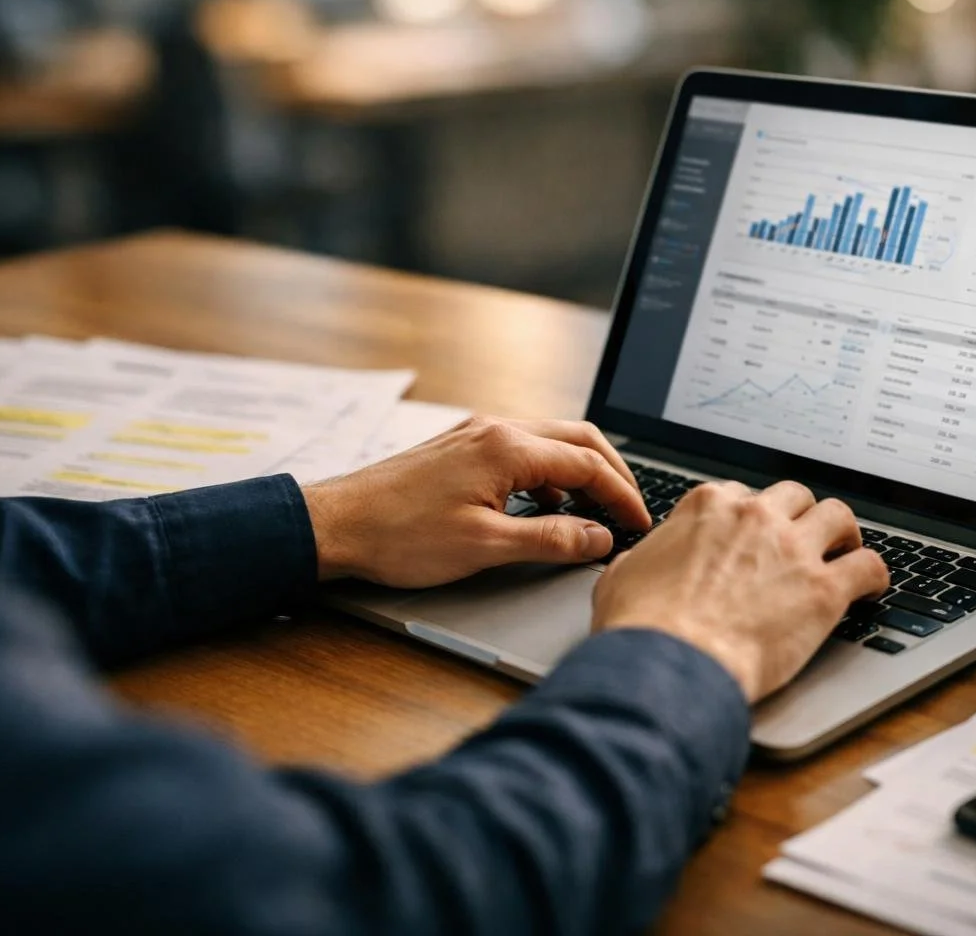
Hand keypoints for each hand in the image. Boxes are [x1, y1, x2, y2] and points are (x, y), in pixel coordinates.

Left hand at [302, 416, 650, 587]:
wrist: (336, 524)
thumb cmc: (400, 536)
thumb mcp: (485, 546)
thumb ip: (551, 539)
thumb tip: (599, 538)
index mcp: (507, 447)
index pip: (588, 463)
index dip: (622, 495)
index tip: (639, 524)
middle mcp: (496, 428)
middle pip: (578, 439)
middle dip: (612, 474)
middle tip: (630, 510)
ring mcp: (477, 434)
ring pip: (551, 441)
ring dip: (580, 472)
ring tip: (594, 513)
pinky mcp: (462, 447)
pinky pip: (523, 450)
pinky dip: (548, 475)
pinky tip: (544, 508)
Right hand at [591, 481, 888, 702]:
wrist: (670, 663)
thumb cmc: (641, 627)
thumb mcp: (620, 577)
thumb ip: (642, 559)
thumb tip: (637, 564)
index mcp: (707, 507)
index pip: (742, 495)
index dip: (750, 519)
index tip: (752, 538)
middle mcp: (755, 517)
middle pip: (794, 496)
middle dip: (799, 517)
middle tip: (800, 541)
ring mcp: (793, 549)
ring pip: (838, 515)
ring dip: (843, 533)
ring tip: (844, 552)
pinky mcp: (823, 589)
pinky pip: (869, 565)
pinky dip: (875, 574)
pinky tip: (872, 587)